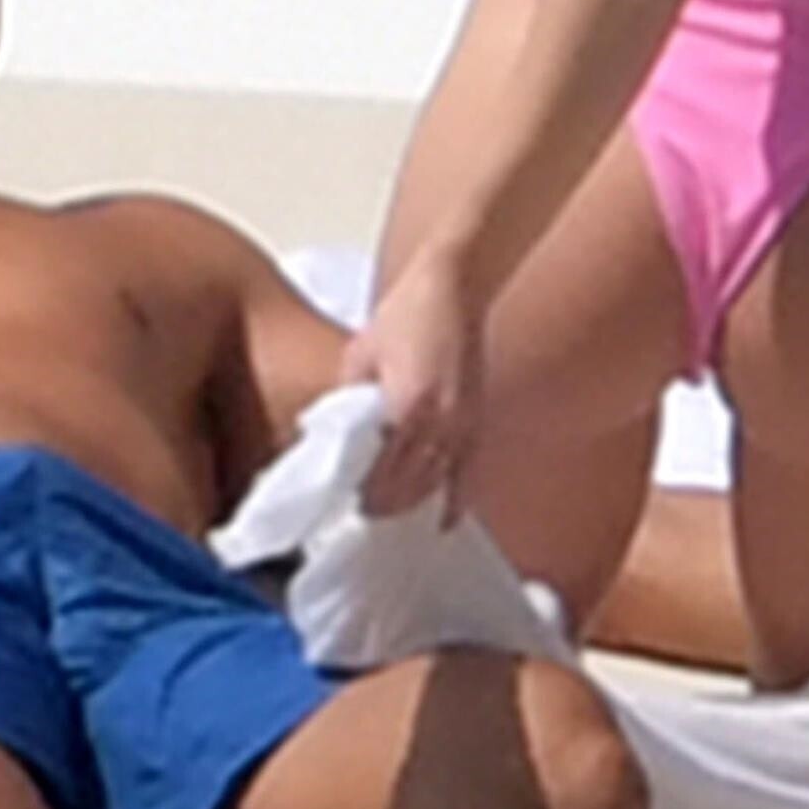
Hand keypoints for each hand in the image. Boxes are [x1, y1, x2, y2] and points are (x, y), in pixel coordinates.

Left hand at [344, 247, 485, 520]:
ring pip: (435, 485)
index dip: (361, 489)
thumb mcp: (360, 352)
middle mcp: (439, 422)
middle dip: (382, 500)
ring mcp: (463, 424)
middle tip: (361, 506)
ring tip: (387, 508)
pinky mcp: (478, 421)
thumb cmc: (406, 313)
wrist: (455, 287)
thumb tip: (331, 433)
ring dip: (410, 501)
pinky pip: (469, 475)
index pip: (379, 470)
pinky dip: (456, 501)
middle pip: (407, 485)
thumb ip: (348, 398)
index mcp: (406, 405)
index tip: (345, 497)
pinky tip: (444, 522)